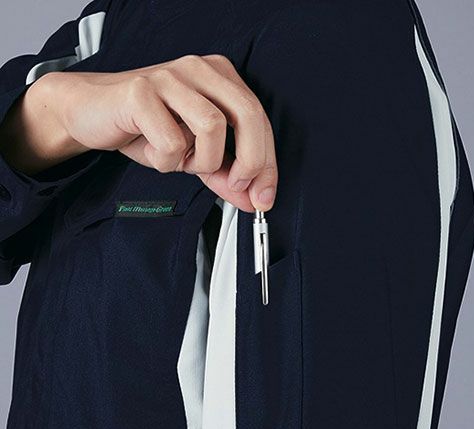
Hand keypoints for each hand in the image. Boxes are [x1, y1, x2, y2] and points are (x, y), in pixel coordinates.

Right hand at [2, 55, 277, 211]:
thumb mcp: (193, 155)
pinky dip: (166, 161)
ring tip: (179, 160)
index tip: (263, 196)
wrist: (91, 112)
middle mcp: (199, 69)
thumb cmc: (145, 128)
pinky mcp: (142, 90)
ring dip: (199, 161)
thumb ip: (225, 175)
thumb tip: (253, 199)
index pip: (259, 119)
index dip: (267, 163)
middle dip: (251, 162)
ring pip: (212, 127)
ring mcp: (171, 76)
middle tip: (235, 185)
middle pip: (248, 114)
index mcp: (219, 77)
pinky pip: (172, 140)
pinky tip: (154, 152)